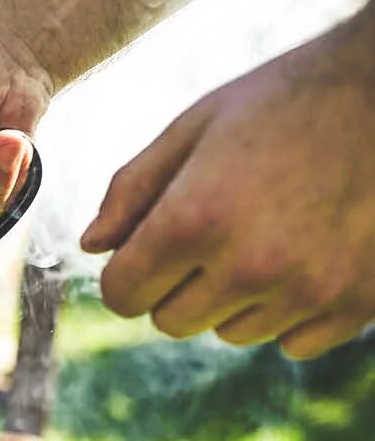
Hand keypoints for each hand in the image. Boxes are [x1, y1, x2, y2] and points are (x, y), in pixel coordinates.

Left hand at [82, 11, 374, 358]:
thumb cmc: (285, 98)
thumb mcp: (195, 126)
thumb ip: (133, 189)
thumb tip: (92, 246)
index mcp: (194, 221)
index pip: (122, 296)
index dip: (126, 273)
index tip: (148, 247)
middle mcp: (248, 267)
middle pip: (171, 322)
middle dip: (177, 285)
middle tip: (215, 232)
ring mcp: (307, 291)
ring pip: (232, 332)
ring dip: (236, 298)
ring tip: (271, 233)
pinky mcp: (357, 303)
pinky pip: (294, 341)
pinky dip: (294, 310)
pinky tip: (312, 254)